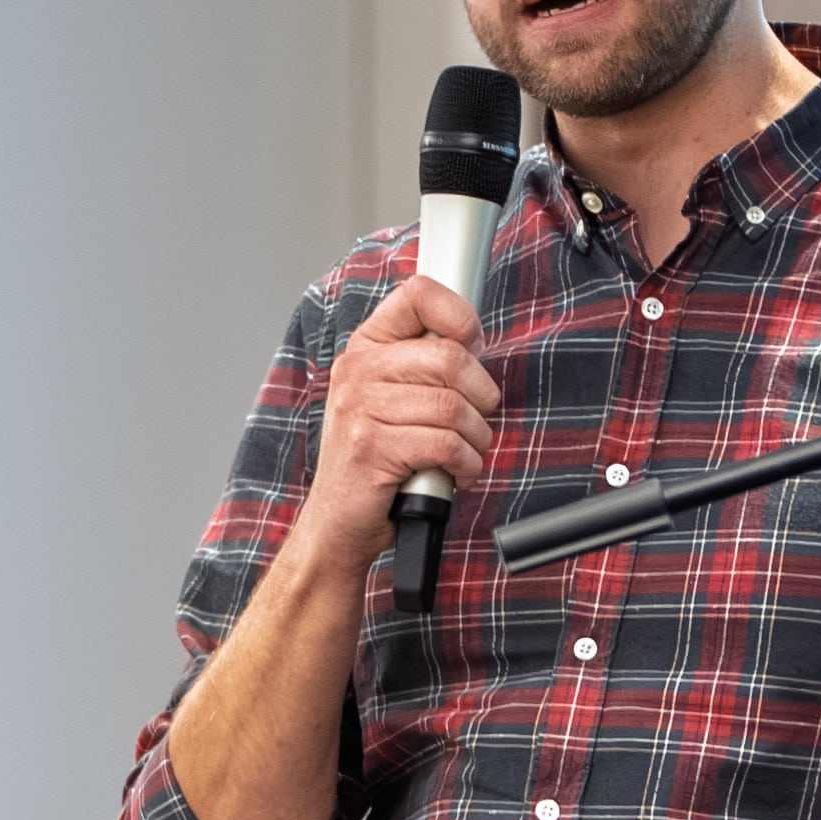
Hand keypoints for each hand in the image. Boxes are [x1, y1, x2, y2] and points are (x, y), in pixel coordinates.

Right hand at [303, 269, 499, 572]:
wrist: (338, 524)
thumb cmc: (378, 462)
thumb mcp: (392, 400)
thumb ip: (424, 366)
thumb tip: (474, 341)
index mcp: (366, 348)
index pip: (418, 295)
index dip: (460, 317)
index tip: (472, 348)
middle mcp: (357, 370)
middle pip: (450, 357)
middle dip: (482, 395)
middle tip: (478, 418)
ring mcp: (359, 408)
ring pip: (454, 407)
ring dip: (477, 439)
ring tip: (465, 454)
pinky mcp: (370, 447)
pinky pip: (446, 444)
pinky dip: (466, 464)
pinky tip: (455, 473)